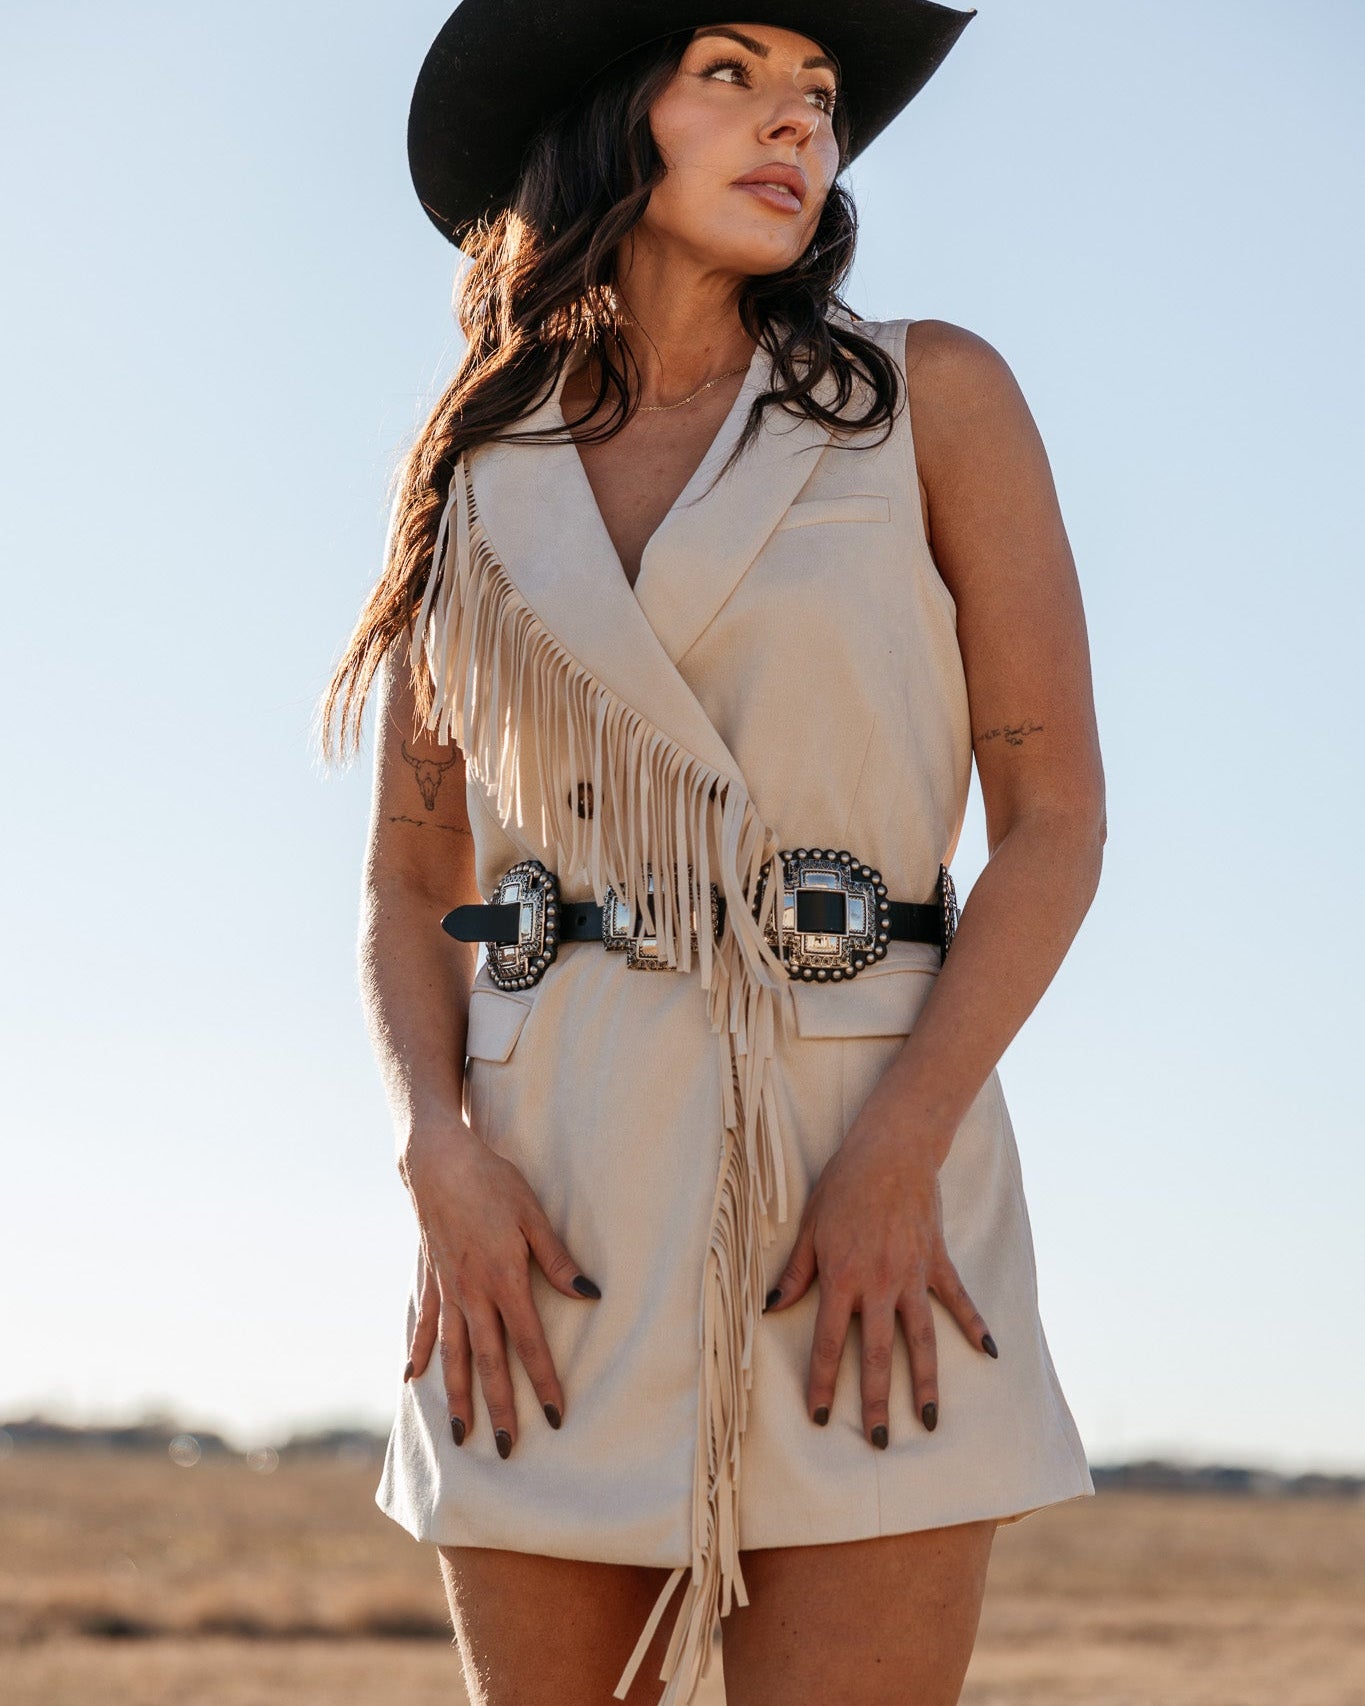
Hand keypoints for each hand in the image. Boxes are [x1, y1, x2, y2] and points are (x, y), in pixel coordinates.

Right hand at [398, 1121, 601, 1456]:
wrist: (437, 1161)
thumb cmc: (491, 1182)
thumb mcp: (532, 1214)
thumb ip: (558, 1259)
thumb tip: (589, 1295)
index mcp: (503, 1280)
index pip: (529, 1343)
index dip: (543, 1382)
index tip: (554, 1417)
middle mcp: (471, 1294)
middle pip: (488, 1362)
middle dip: (499, 1408)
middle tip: (508, 1451)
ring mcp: (446, 1290)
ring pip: (452, 1355)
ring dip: (457, 1396)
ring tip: (461, 1435)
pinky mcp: (429, 1278)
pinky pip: (425, 1325)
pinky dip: (419, 1354)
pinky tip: (412, 1381)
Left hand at [763, 1105, 996, 1446]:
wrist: (891, 1150)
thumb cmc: (844, 1185)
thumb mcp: (810, 1227)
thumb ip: (795, 1272)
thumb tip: (771, 1307)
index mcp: (842, 1278)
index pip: (828, 1343)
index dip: (822, 1383)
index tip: (820, 1417)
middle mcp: (879, 1285)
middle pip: (876, 1354)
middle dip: (875, 1401)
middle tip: (879, 1441)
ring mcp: (913, 1276)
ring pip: (921, 1340)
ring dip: (925, 1383)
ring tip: (928, 1421)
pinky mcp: (938, 1262)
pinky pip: (959, 1301)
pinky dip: (975, 1326)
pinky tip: (989, 1353)